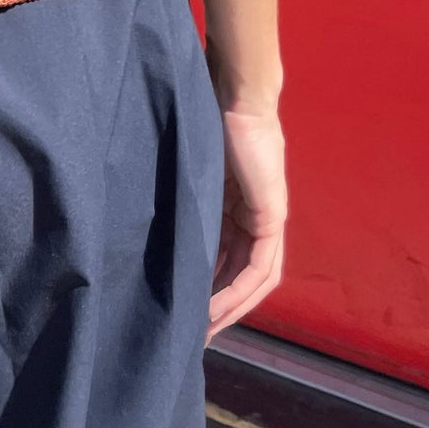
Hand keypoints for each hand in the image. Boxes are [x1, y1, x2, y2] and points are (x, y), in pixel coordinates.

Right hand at [207, 104, 286, 340]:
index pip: (227, 257)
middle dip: (220, 307)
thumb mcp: (194, 166)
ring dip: (230, 308)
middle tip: (194, 334)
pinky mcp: (271, 216)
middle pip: (241, 274)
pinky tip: (215, 307)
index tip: (186, 308)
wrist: (236, 93)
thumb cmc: (208, 115)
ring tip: (203, 330)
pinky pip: (259, 267)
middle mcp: (254, 215)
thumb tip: (157, 217)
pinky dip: (238, 291)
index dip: (210, 285)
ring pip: (253, 278)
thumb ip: (188, 193)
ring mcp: (266, 216)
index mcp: (235, 204)